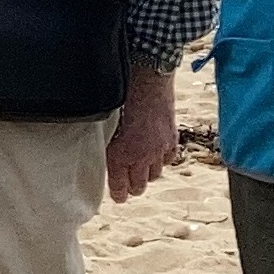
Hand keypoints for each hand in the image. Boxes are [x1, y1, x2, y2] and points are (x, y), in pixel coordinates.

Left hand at [106, 64, 177, 201]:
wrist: (146, 77)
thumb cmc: (120, 95)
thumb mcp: (104, 122)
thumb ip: (104, 142)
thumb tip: (101, 153)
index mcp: (119, 154)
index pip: (120, 187)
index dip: (118, 194)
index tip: (118, 197)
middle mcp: (140, 156)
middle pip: (139, 186)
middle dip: (132, 187)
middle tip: (128, 185)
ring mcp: (158, 149)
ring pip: (154, 175)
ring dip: (147, 173)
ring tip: (141, 169)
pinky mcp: (172, 138)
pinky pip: (169, 159)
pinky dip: (162, 159)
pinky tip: (156, 154)